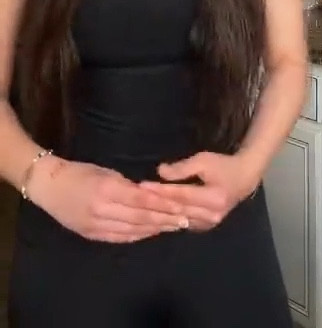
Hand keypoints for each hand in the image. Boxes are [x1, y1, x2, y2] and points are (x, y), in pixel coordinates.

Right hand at [28, 157, 188, 242]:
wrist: (48, 187)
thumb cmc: (79, 172)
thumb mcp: (105, 172)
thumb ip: (127, 185)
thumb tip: (148, 195)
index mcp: (107, 189)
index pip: (141, 200)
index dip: (162, 205)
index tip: (182, 207)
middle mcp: (103, 210)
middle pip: (139, 218)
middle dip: (164, 220)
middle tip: (185, 221)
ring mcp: (96, 225)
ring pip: (131, 230)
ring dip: (154, 230)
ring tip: (173, 227)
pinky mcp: (91, 235)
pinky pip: (119, 238)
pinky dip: (137, 236)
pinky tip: (150, 233)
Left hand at [140, 151, 259, 231]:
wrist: (243, 179)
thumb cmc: (223, 166)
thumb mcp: (204, 160)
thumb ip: (182, 168)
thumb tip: (160, 172)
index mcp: (214, 198)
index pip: (182, 195)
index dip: (161, 190)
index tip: (142, 185)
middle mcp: (212, 216)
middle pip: (178, 210)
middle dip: (156, 202)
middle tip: (135, 196)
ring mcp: (209, 224)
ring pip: (179, 219)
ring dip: (160, 212)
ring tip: (141, 205)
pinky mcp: (205, 227)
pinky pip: (183, 223)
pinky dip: (169, 217)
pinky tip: (155, 213)